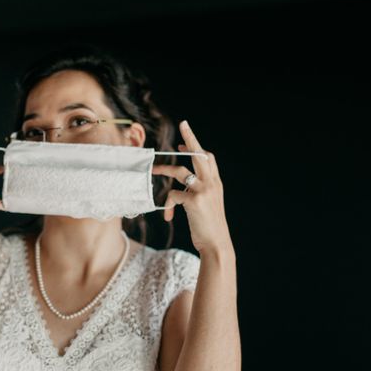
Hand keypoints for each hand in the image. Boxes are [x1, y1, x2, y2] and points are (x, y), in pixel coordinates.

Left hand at [151, 120, 232, 253]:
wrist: (217, 245)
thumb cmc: (210, 228)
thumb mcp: (209, 206)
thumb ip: (200, 192)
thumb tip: (185, 184)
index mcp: (216, 184)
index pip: (208, 158)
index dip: (196, 147)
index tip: (184, 142)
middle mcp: (212, 184)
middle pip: (199, 154)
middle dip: (190, 138)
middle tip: (183, 125)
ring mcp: (204, 191)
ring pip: (180, 171)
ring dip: (164, 168)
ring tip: (153, 170)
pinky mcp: (194, 201)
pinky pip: (173, 194)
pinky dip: (168, 204)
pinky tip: (169, 216)